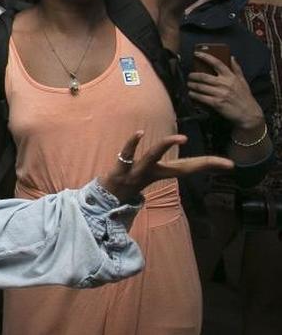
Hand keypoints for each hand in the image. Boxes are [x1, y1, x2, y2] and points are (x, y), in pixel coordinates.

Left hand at [98, 130, 233, 203]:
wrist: (104, 201)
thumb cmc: (129, 183)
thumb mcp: (149, 174)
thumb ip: (161, 165)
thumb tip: (175, 160)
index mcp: (162, 173)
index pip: (190, 168)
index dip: (209, 165)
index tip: (230, 164)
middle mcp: (153, 174)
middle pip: (181, 168)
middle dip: (203, 164)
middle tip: (225, 162)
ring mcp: (136, 174)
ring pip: (153, 158)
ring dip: (166, 147)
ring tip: (182, 138)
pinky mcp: (119, 172)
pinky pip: (126, 156)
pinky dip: (132, 145)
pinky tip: (139, 133)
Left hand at [188, 54, 263, 130]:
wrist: (249, 114)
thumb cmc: (245, 97)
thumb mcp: (242, 81)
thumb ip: (236, 69)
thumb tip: (231, 57)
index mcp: (231, 77)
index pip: (217, 63)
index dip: (205, 57)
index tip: (196, 53)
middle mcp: (225, 84)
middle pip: (203, 76)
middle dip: (193, 75)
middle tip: (189, 76)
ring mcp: (220, 94)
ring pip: (200, 87)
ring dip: (192, 85)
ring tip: (189, 85)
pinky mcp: (217, 103)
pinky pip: (201, 97)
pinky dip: (194, 95)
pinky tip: (191, 94)